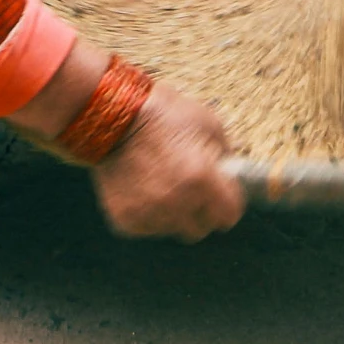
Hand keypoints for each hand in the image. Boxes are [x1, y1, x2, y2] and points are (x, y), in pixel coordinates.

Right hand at [90, 84, 246, 240]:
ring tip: (162, 185)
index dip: (227, 205)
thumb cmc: (162, 114)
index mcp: (202, 180)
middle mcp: (177, 203)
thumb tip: (230, 174)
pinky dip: (148, 214)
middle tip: (191, 191)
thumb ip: (225, 155)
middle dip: (200, 212)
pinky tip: (143, 189)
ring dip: (173, 214)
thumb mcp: (207, 123)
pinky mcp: (125, 219)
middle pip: (201, 229)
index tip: (221, 198)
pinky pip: (147, 228)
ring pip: (172, 230)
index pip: (229, 216)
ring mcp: (149, 214)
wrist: (113, 115)